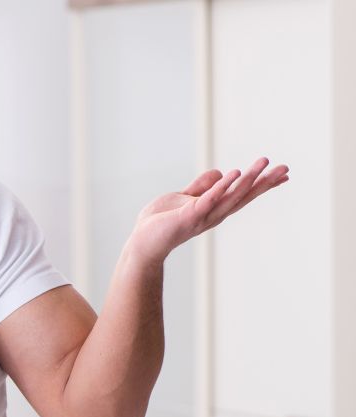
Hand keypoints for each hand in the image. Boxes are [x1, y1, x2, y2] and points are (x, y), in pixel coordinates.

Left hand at [127, 157, 288, 263]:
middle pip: (243, 196)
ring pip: (230, 196)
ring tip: (263, 163)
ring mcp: (202, 216)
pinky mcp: (188, 216)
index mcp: (214, 208)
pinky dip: (220, 187)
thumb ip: (202, 186)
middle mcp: (213, 214)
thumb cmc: (161, 222)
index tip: (284, 174)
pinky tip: (233, 174)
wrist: (142, 242)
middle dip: (264, 182)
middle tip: (285, 168)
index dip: (263, 184)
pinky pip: (207, 199)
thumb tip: (222, 172)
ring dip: (248, 179)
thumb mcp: (184, 198)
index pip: (243, 194)